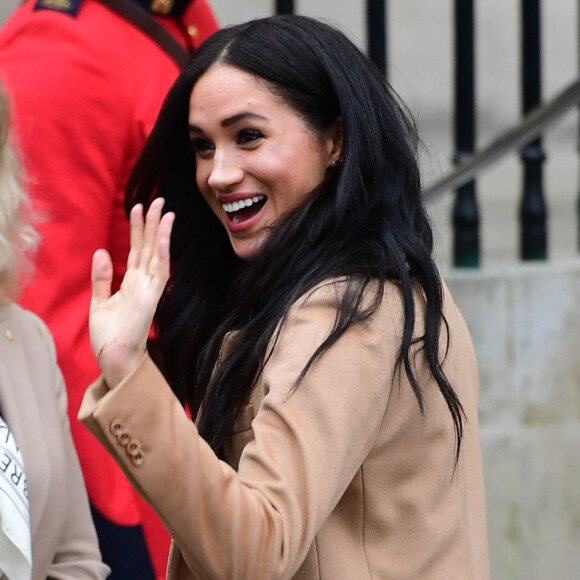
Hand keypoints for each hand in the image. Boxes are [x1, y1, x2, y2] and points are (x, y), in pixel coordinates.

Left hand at [89, 198, 174, 387]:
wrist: (112, 357)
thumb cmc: (108, 335)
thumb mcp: (99, 301)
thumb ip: (101, 278)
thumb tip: (102, 252)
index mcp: (132, 282)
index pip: (137, 250)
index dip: (138, 229)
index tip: (138, 207)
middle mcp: (143, 282)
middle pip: (149, 247)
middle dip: (152, 223)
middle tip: (157, 200)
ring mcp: (150, 290)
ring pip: (157, 255)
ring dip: (160, 233)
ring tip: (163, 211)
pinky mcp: (152, 299)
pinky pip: (160, 274)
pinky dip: (161, 256)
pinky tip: (161, 239)